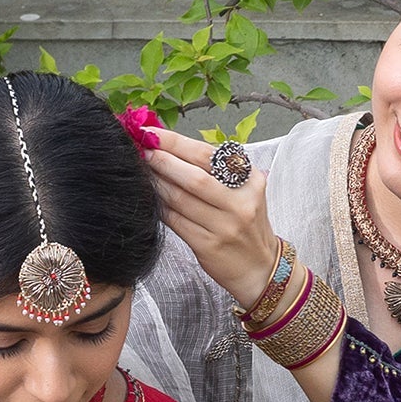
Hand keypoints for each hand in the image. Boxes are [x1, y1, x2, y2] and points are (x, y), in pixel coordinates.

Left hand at [144, 128, 279, 309]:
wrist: (260, 268)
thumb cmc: (246, 224)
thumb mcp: (244, 192)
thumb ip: (217, 172)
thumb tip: (174, 149)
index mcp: (249, 180)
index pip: (208, 154)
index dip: (176, 143)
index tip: (153, 133)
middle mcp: (239, 201)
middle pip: (194, 176)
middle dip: (163, 160)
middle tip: (142, 150)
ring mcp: (225, 226)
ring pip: (181, 199)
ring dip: (157, 183)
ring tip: (141, 171)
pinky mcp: (209, 246)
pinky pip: (177, 222)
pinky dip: (161, 208)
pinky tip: (150, 198)